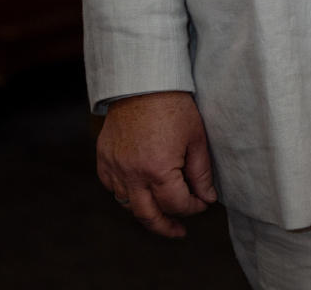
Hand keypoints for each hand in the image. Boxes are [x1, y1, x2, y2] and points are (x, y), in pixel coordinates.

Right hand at [97, 90, 216, 237]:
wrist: (143, 80)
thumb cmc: (173, 105)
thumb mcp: (196, 137)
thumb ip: (201, 172)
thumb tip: (207, 198)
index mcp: (158, 170)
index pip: (177, 204)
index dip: (193, 207)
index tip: (202, 202)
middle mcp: (133, 174)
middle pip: (148, 217)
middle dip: (167, 227)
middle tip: (179, 231)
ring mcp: (115, 167)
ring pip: (128, 205)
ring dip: (146, 210)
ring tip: (161, 211)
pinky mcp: (104, 158)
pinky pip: (112, 187)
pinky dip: (125, 193)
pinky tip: (139, 190)